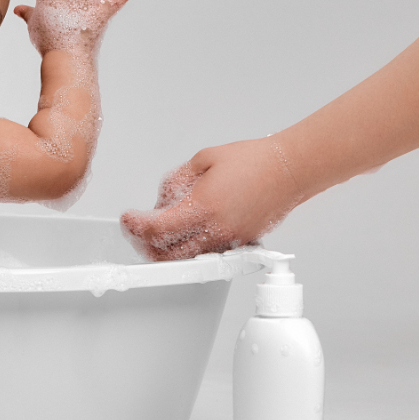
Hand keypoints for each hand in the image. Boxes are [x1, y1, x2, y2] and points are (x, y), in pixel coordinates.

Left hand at [121, 138, 302, 260]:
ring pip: (188, 260)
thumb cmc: (254, 161)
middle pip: (168, 254)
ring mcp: (230, 241)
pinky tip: (185, 236)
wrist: (289, 169)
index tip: (129, 219)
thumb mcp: (203, 159)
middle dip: (146, 245)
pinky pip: (208, 256)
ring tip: (157, 234)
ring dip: (166, 252)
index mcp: (203, 207)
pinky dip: (191, 251)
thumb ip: (176, 181)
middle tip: (137, 231)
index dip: (136, 226)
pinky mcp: (241, 244)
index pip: (157, 229)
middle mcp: (216, 230)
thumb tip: (162, 200)